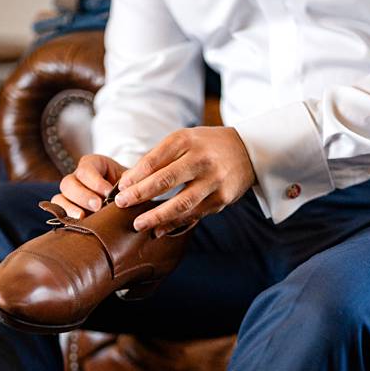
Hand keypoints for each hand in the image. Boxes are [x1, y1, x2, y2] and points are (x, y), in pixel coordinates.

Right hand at [51, 154, 127, 218]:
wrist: (126, 202)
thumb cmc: (128, 188)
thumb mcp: (130, 180)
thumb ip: (130, 182)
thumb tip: (128, 190)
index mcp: (92, 165)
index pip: (86, 169)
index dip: (95, 181)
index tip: (109, 192)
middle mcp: (77, 178)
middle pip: (69, 183)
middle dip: (83, 195)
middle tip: (98, 206)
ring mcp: (69, 195)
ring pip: (59, 198)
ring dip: (70, 208)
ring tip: (83, 217)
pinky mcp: (67, 210)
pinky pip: (58, 212)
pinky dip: (65, 217)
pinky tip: (76, 224)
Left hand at [112, 127, 256, 235]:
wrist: (248, 150)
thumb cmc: (206, 146)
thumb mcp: (184, 141)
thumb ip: (159, 158)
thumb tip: (129, 181)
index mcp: (187, 140)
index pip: (155, 159)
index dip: (136, 175)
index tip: (120, 188)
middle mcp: (202, 159)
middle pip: (166, 179)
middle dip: (141, 194)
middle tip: (121, 204)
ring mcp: (214, 180)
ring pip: (182, 202)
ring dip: (157, 216)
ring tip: (138, 224)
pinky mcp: (222, 198)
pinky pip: (195, 214)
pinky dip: (175, 224)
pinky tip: (159, 230)